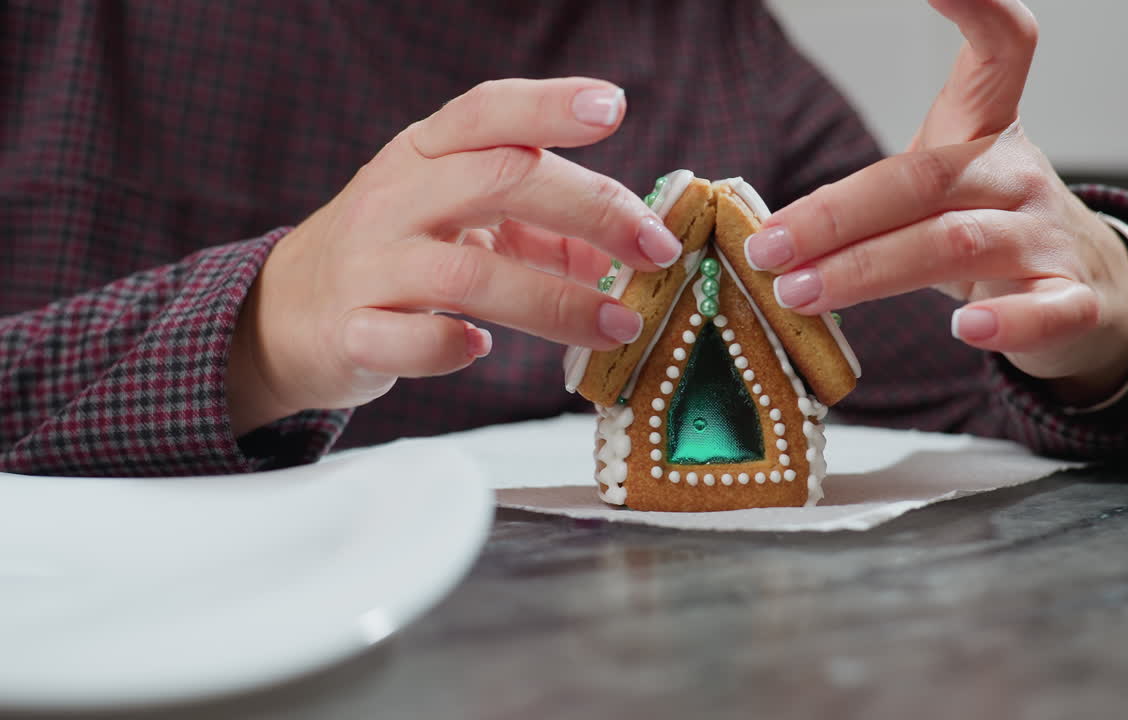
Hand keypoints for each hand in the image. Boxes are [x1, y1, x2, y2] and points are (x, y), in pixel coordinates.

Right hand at [226, 78, 683, 434]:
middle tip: (655, 248)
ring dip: (555, 300)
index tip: (613, 108)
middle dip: (588, 209)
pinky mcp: (349, 332)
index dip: (548, 104)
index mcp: (424, 155)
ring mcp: (368, 266)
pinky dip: (449, 345)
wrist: (284, 313)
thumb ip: (543, 230)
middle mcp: (394, 198)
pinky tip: (482, 348)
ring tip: (619, 324)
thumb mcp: (461, 221)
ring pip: (467, 272)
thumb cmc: (395, 257)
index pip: (486, 111)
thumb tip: (630, 252)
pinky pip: (404, 339)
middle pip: (497, 179)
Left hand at [744, 0, 1127, 406]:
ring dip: (867, 271)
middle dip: (834, 215)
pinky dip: (1006, 323)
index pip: (999, 51)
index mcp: (986, 130)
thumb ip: (868, 199)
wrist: (1084, 294)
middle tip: (766, 248)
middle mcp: (1016, 174)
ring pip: (957, 242)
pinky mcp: (1072, 300)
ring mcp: (1046, 235)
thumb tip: (772, 228)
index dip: (976, 7)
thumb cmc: (986, 232)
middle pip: (922, 179)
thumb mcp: (933, 194)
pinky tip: (966, 332)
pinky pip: (1045, 310)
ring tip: (799, 293)